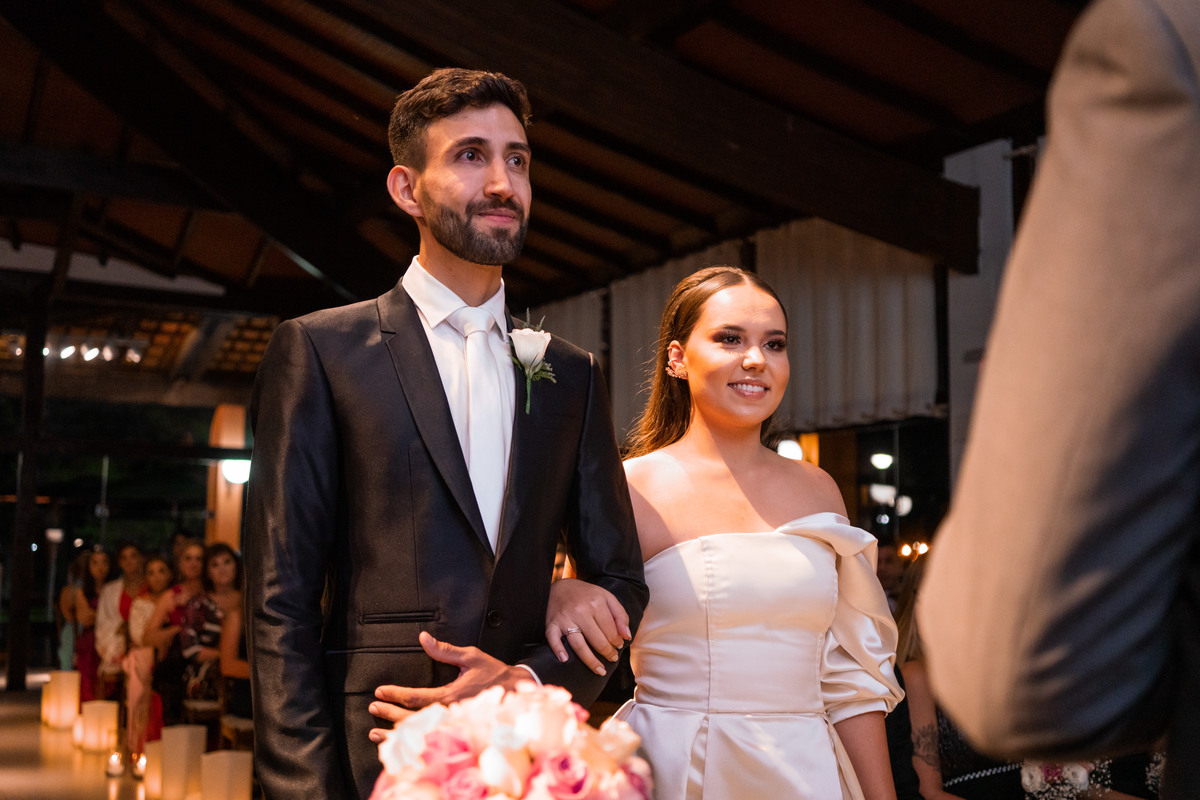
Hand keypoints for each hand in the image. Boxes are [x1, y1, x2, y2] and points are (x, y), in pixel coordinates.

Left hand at [367, 632, 528, 742]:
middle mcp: (450, 713)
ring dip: (395, 734)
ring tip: (375, 734)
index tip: (380, 692)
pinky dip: (411, 742)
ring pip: (419, 734)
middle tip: (374, 709)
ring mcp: (453, 725)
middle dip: (389, 714)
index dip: (395, 695)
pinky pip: (429, 739)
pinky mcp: (456, 730)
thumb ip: (444, 650)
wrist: (517, 692)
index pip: (416, 697)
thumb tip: (424, 638)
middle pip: (412, 719)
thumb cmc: (495, 674)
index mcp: (451, 695)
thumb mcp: (471, 656)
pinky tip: (399, 742)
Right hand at [545, 578, 629, 674]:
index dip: (617, 641)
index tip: (619, 646)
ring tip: (600, 670)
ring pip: (579, 645)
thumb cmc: (586, 595)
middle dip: (608, 653)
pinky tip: (565, 660)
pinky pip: (553, 638)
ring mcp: (565, 618)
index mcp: (596, 603)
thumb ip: (620, 615)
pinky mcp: (552, 624)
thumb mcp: (606, 597)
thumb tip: (627, 637)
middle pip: (597, 640)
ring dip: (590, 661)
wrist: (559, 586)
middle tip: (612, 659)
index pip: (611, 630)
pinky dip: (558, 650)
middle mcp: (581, 611)